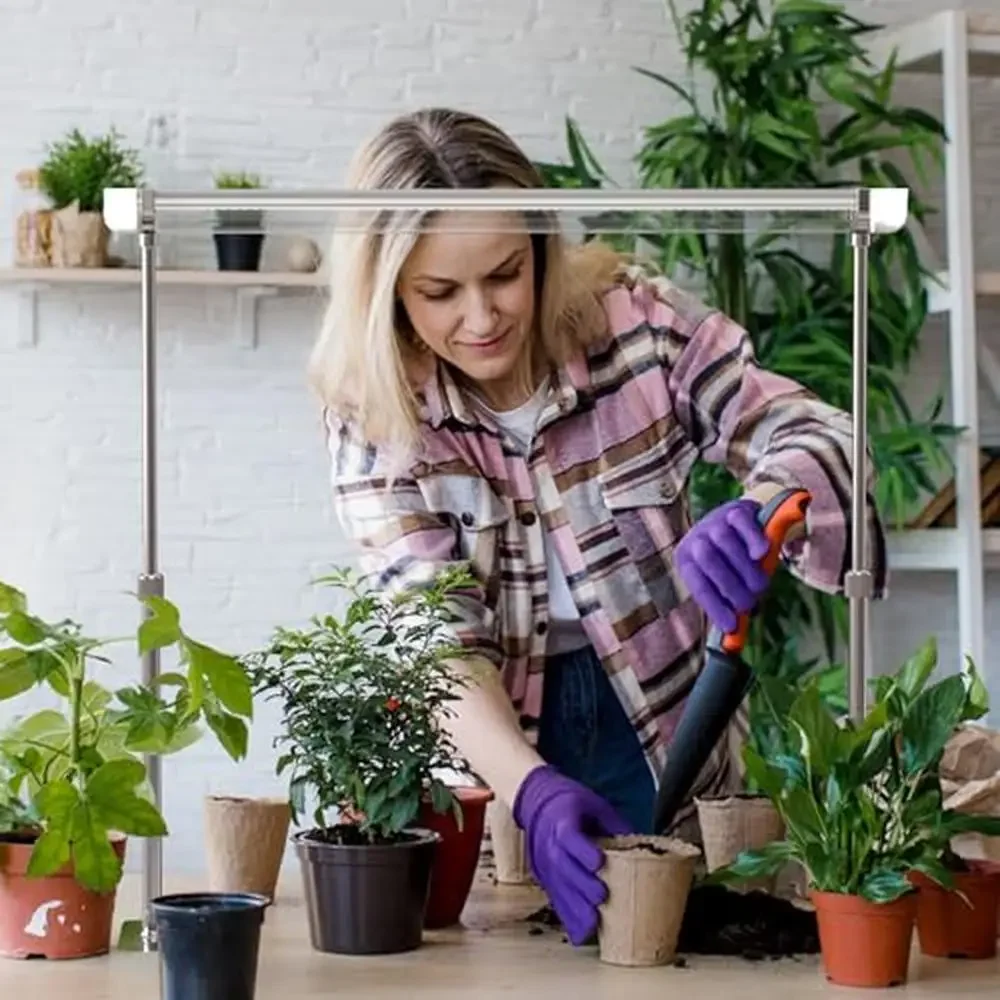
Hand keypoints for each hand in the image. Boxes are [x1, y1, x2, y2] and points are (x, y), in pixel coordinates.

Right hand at [512, 764, 632, 945]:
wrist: (534, 800)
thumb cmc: (569, 802)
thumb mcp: (593, 803)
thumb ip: (614, 822)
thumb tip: (640, 844)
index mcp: (562, 821)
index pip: (568, 836)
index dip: (582, 850)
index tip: (598, 862)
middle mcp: (548, 843)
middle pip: (562, 866)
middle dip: (581, 884)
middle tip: (601, 897)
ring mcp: (543, 862)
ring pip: (556, 886)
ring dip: (573, 907)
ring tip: (592, 924)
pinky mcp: (544, 877)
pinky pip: (554, 898)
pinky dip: (567, 915)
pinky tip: (580, 932)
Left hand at [675, 497, 769, 633]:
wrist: (739, 521)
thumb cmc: (730, 562)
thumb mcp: (723, 582)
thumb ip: (727, 603)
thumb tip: (733, 637)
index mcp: (687, 560)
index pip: (697, 584)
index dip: (714, 606)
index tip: (732, 625)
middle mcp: (696, 538)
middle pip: (708, 559)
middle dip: (730, 586)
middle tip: (750, 603)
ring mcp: (715, 521)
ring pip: (724, 540)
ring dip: (744, 567)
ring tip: (760, 586)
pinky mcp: (736, 509)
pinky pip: (741, 522)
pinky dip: (752, 539)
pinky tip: (763, 554)